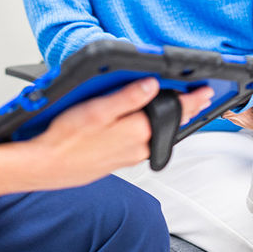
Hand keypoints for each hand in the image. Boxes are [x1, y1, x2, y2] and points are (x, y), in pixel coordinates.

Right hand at [30, 79, 213, 187]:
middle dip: (184, 110)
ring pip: (156, 135)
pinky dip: (150, 132)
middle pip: (168, 125)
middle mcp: (138, 147)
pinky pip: (142, 144)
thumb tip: (152, 85)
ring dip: (167, 122)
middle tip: (197, 98)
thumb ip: (127, 98)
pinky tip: (143, 126)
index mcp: (137, 131)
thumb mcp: (96, 110)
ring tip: (176, 109)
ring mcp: (129, 156)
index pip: (175, 112)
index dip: (193, 99)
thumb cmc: (65, 139)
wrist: (46, 166)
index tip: (206, 91)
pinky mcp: (118, 161)